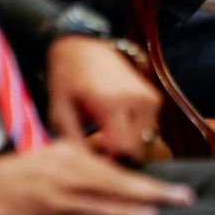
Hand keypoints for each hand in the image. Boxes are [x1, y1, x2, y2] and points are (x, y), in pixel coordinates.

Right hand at [0, 139, 193, 214]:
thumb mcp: (31, 177)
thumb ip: (60, 179)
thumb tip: (85, 194)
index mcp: (62, 153)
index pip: (109, 164)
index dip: (138, 177)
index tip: (166, 186)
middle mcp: (65, 161)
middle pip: (120, 174)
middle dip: (155, 187)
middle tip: (187, 196)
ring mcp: (58, 181)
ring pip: (114, 189)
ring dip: (149, 197)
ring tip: (177, 203)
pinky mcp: (48, 203)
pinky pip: (93, 209)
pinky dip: (121, 212)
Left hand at [45, 35, 160, 161]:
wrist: (84, 47)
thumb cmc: (68, 78)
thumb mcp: (60, 110)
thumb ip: (73, 141)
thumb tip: (85, 167)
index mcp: (112, 104)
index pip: (125, 150)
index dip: (112, 164)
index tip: (97, 166)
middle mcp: (137, 100)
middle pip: (139, 149)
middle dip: (122, 157)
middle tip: (100, 154)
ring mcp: (149, 98)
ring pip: (147, 140)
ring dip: (130, 145)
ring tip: (107, 140)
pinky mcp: (154, 97)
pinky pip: (150, 128)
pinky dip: (136, 133)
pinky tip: (117, 127)